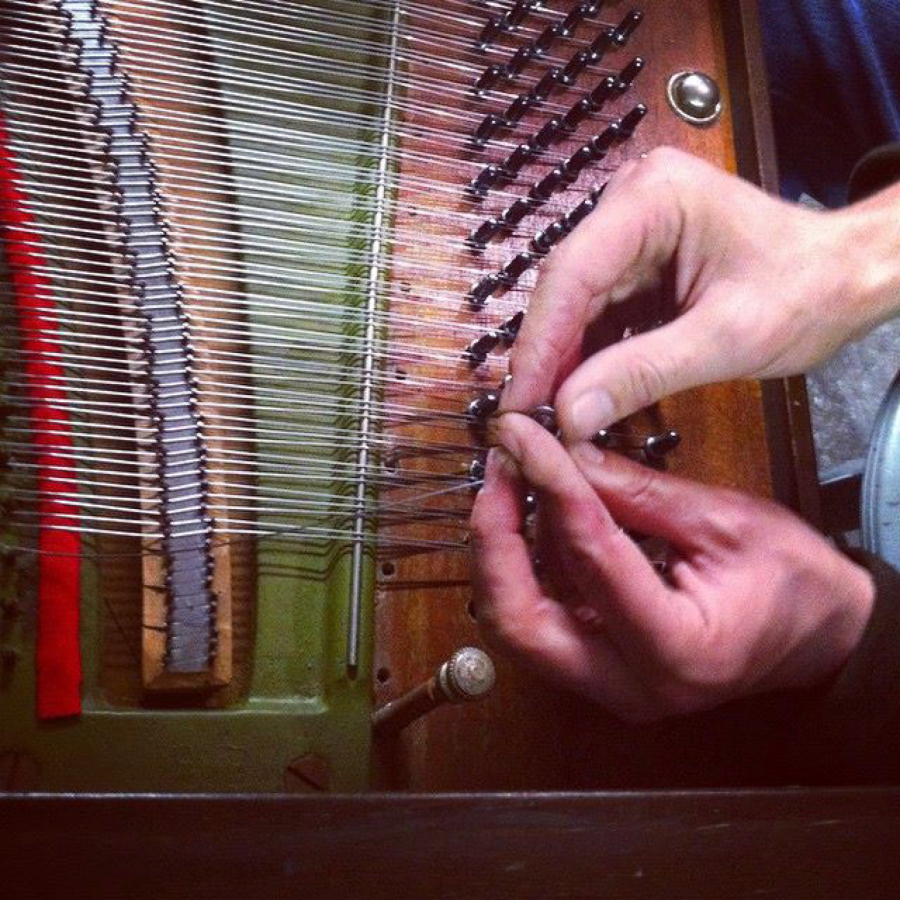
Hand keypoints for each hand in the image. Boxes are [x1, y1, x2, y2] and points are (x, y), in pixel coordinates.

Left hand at [470, 413, 873, 721]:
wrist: (821, 637)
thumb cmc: (794, 583)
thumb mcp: (724, 520)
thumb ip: (636, 491)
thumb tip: (564, 452)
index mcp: (678, 650)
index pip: (589, 557)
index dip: (548, 486)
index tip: (522, 437)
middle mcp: (630, 686)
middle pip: (519, 621)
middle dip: (494, 541)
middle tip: (497, 471)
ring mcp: (608, 686)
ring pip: (517, 625)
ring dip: (501, 552)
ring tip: (508, 483)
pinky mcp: (599, 670)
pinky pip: (537, 620)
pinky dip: (523, 567)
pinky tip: (529, 518)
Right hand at [501, 147, 899, 441]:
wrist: (849, 275)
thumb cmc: (809, 290)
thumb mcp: (726, 339)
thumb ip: (642, 374)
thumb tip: (569, 415)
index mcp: (653, 198)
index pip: (572, 272)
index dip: (538, 342)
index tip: (518, 402)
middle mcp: (631, 204)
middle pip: (566, 289)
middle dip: (547, 357)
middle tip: (526, 420)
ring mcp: (631, 232)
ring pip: (575, 306)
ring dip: (563, 363)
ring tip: (547, 417)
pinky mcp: (637, 263)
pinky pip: (598, 315)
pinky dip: (588, 358)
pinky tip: (578, 396)